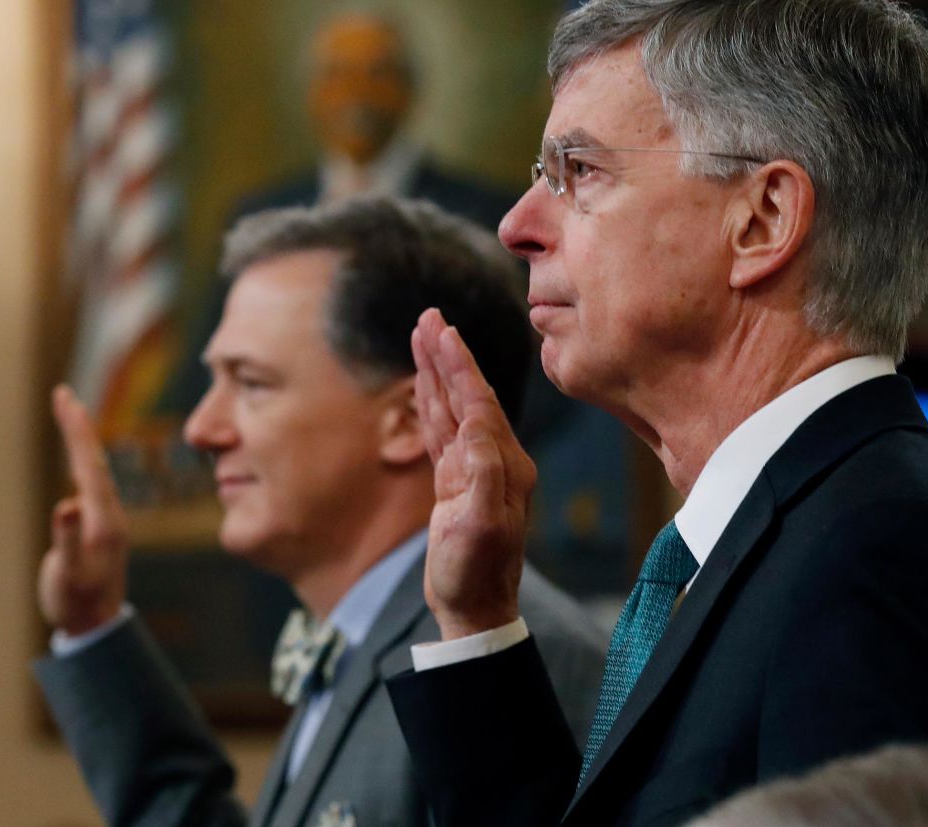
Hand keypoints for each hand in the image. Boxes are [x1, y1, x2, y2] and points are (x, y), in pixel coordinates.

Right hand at [37, 385, 129, 636]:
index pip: (88, 463)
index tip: (64, 397)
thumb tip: (65, 504)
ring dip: (80, 440)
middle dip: (77, 425)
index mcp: (102, 519)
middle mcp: (108, 514)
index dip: (76, 429)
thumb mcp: (69, 574)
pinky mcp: (99, 528)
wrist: (97, 627)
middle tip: (63, 394)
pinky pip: (90, 483)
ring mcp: (104, 520)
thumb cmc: (77, 602)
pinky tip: (78, 457)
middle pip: (92, 459)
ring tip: (70, 414)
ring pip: (93, 469)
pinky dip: (81, 461)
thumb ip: (68, 540)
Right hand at [411, 308, 534, 639]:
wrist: (474, 609)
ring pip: (452, 408)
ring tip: (422, 336)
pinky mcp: (456, 482)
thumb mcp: (481, 524)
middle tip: (429, 318)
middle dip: (447, 356)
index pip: (479, 403)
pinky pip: (442, 431)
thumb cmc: (476, 572)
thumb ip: (483, 471)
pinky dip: (431, 403)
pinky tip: (423, 384)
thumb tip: (476, 422)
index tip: (443, 332)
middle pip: (467, 395)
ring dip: (436, 372)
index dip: (459, 367)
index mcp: (506, 464)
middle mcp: (495, 460)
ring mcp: (475, 469)